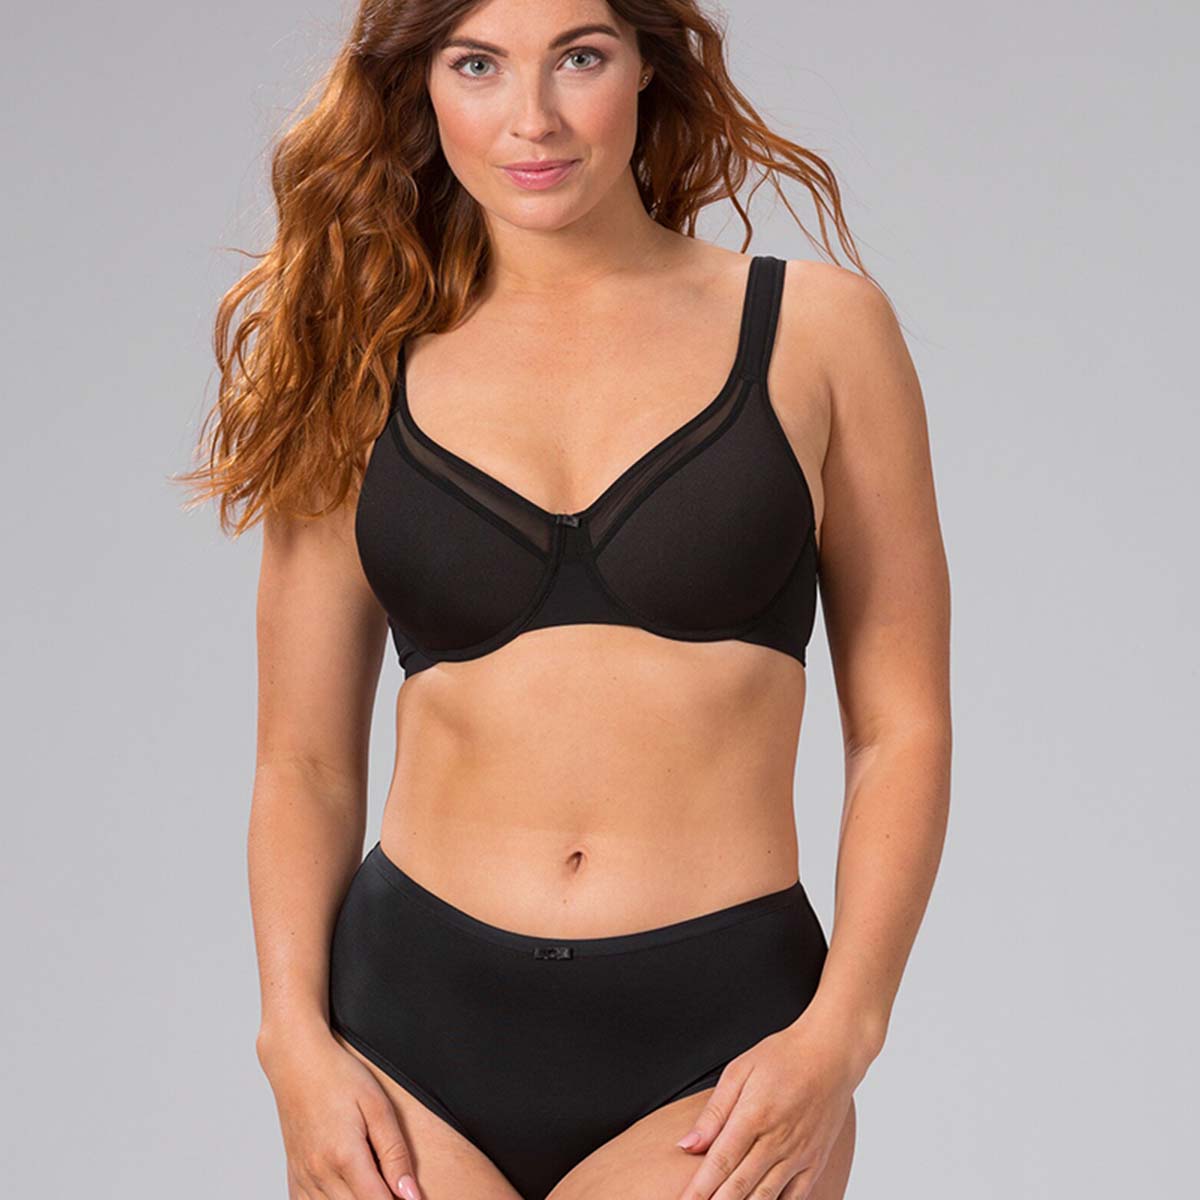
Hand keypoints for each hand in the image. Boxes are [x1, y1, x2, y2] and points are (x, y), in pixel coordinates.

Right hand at [257, 1024, 422, 1199]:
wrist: (297, 1063)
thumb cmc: (339, 1077)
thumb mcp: (378, 1106)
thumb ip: (395, 1153)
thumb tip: (411, 1194)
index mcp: (344, 1156)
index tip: (412, 1197)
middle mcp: (320, 1173)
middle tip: (395, 1187)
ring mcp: (304, 1178)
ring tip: (375, 1184)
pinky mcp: (294, 1177)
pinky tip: (346, 1192)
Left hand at [671, 1011, 863, 1198]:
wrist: (831, 1052)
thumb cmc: (783, 1056)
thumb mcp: (739, 1071)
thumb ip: (713, 1113)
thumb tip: (687, 1144)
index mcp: (753, 1116)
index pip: (719, 1163)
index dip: (699, 1189)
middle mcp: (777, 1140)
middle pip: (739, 1186)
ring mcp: (799, 1154)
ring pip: (766, 1197)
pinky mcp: (816, 1160)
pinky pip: (796, 1197)